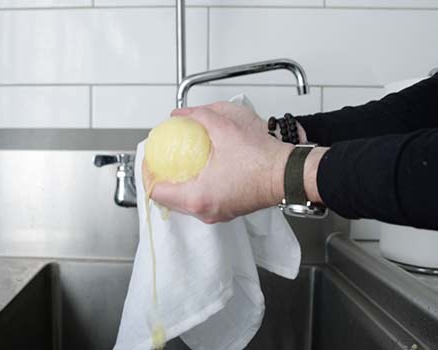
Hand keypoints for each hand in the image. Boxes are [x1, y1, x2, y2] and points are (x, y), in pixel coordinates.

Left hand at [146, 102, 292, 223]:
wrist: (289, 173)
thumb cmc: (262, 159)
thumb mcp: (226, 128)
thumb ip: (198, 116)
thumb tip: (180, 114)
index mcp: (198, 197)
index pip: (157, 192)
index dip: (148, 174)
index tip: (150, 159)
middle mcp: (204, 211)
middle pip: (168, 200)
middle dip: (161, 179)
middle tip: (161, 160)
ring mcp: (216, 214)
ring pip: (184, 203)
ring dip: (177, 185)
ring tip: (177, 163)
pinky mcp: (227, 211)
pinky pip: (201, 202)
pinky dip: (193, 188)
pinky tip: (198, 169)